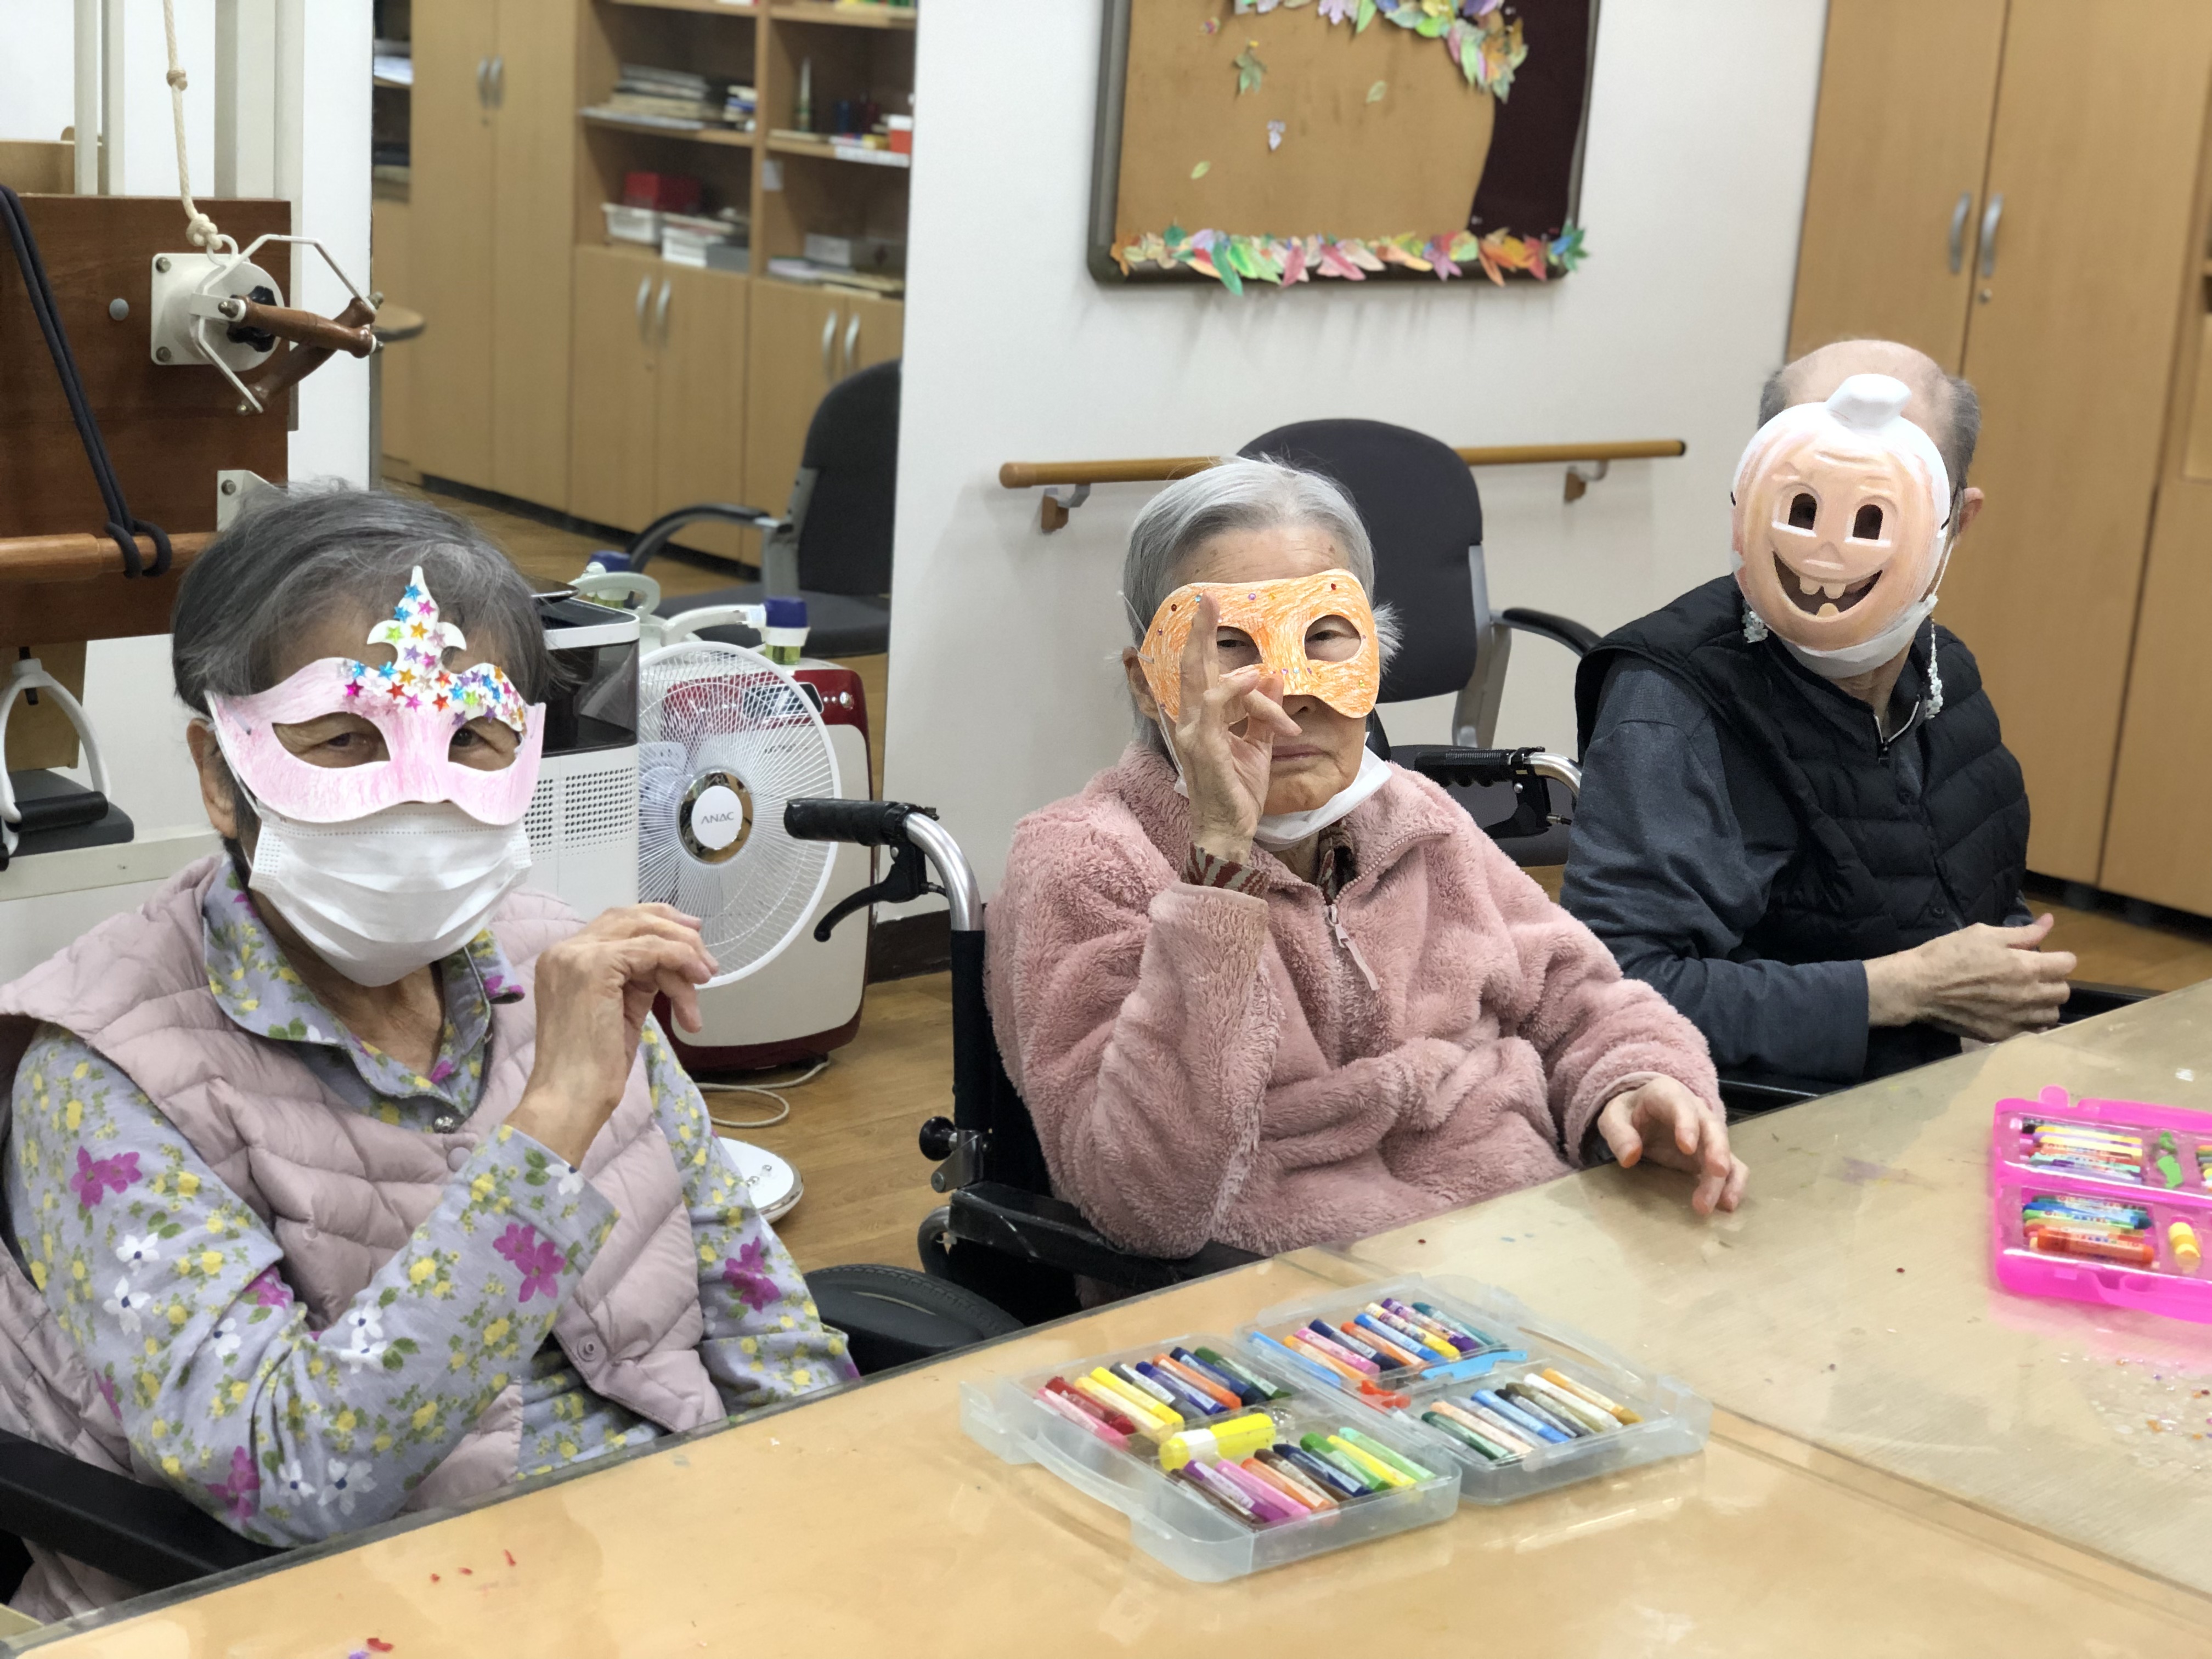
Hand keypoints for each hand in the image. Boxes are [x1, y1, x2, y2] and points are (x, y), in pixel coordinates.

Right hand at [507, 905, 716, 1165]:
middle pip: (631, 919)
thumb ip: (636, 979)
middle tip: (705, 956)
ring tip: (704, 980)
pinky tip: (694, 982)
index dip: (657, 924)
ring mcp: (577, 956)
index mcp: (564, 960)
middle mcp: (565, 951)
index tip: (690, 937)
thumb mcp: (619, 1010)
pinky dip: (679, 961)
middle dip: (675, 933)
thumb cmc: (592, 1068)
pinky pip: (651, 950)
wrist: (570, 1098)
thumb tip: (672, 962)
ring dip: (684, 955)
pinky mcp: (595, 967)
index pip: (616, 923)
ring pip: (646, 933)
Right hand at [1173, 593, 1301, 864]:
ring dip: (1212, 649)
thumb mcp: (1257, 745)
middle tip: (1207, 599)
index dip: (1201, 643)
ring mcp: (1193, 732)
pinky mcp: (1204, 745)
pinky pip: (1215, 705)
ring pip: (1199, 679)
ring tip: (1227, 630)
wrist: (1228, 830)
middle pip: (1190, 667)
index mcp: (1201, 721)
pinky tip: (1251, 679)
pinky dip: (1232, 687)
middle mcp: (1190, 722)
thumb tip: (1271, 677)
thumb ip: (1262, 712)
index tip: (1211, 614)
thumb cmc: (1238, 792)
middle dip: (1198, 632)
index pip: (1198, 674)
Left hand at [1596, 1076, 1746, 1215]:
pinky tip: (1728, 1204)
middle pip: (1712, 1128)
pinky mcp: (1712, 1154)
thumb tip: (1630, 1157)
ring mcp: (1707, 1133)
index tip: (1687, 1148)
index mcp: (1668, 1095)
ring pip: (1726, 1150)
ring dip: (1726, 1176)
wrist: (1643, 1111)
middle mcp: (1696, 1111)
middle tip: (1717, 1173)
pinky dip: (1734, 1184)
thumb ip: (1618, 1134)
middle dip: (1717, 1150)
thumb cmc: (1629, 1113)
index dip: (1687, 1124)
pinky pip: (1732, 1166)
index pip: (1680, 1105)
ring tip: (1723, 1203)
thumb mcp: (1614, 1117)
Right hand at [1865, 914, 2073, 1041]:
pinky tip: (2011, 1011)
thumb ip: (2022, 932)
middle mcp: (2028, 996)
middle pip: (2063, 992)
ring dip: (2043, 1003)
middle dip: (2053, 980)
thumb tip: (2049, 922)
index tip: (2044, 956)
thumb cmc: (1949, 954)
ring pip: (2050, 1015)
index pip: (2067, 964)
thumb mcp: (1984, 934)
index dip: (2059, 957)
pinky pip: (2029, 1031)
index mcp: (2026, 967)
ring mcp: (2015, 1019)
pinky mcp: (2001, 1034)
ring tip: (2026, 995)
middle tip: (2033, 974)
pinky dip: (2027, 1021)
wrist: (1918, 987)